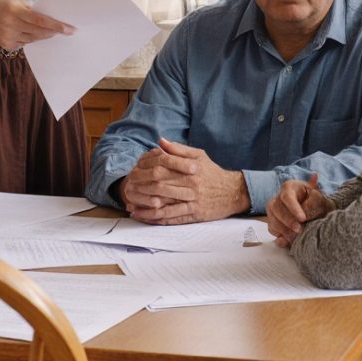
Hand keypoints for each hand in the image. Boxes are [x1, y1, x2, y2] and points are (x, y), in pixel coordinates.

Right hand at [0, 0, 74, 51]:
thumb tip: (52, 20)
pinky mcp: (6, 45)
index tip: (68, 29)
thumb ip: (33, 11)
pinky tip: (29, 33)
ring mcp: (8, 36)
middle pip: (38, 32)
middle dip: (54, 32)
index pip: (40, 20)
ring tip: (50, 31)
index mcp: (15, 11)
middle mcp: (11, 24)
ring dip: (43, 35)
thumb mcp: (18, 2)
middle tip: (66, 31)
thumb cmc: (5, 6)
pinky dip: (30, 39)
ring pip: (33, 39)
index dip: (55, 25)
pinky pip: (25, 44)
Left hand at [119, 137, 250, 223]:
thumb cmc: (213, 173)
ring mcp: (193, 201)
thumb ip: (179, 149)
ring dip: (145, 208)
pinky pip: (173, 218)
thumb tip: (160, 141)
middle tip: (127, 191)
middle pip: (160, 187)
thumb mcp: (199, 155)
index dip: (145, 172)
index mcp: (190, 169)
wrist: (234, 192)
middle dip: (141, 190)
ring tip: (131, 208)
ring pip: (164, 205)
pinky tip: (146, 218)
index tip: (132, 174)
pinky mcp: (195, 214)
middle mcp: (191, 185)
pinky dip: (157, 219)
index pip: (162, 169)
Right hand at [266, 175, 332, 247]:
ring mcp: (274, 209)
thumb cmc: (317, 200)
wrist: (316, 209)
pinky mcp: (273, 221)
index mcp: (290, 187)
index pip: (287, 197)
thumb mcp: (319, 198)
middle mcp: (278, 197)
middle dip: (287, 221)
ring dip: (283, 229)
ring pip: (272, 219)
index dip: (294, 208)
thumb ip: (313, 202)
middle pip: (276, 208)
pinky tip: (289, 239)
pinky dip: (280, 235)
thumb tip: (304, 213)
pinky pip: (272, 228)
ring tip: (295, 237)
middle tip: (299, 230)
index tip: (303, 218)